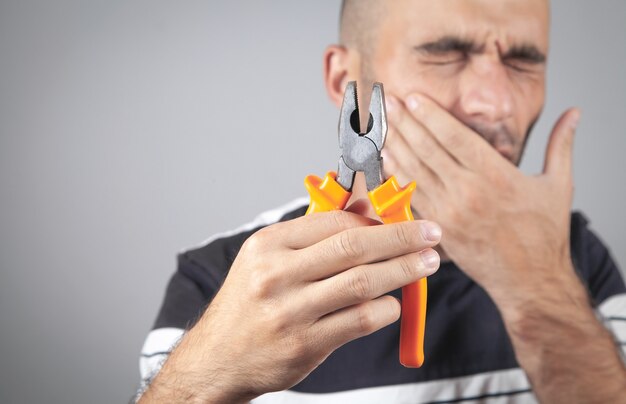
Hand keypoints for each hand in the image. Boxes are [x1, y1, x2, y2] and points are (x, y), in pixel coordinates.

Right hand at [141, 210, 440, 402]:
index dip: (375, 218)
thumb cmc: (248, 305)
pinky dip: (386, 309)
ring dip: (403, 270)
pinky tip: (394, 303)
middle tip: (430, 234)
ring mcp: (290, 311)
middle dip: (400, 237)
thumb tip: (365, 211)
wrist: (217, 358)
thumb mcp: (267, 260)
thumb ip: (314, 237)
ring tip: (426, 263)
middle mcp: (276, 274)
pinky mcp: (305, 344)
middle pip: (353, 246)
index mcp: (268, 245)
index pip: (334, 220)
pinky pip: (360, 320)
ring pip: (362, 282)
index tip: (400, 218)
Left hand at [383, 93, 580, 306]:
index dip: (430, 115)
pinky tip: (386, 161)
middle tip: (387, 101)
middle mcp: (469, 191)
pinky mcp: (440, 228)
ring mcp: (451, 211)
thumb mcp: (559, 185)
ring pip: (416, 171)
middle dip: (405, 123)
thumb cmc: (544, 234)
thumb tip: (574, 113)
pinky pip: (413, 197)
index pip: (455, 136)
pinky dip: (398, 177)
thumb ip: (561, 145)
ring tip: (381, 125)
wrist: (530, 281)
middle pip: (429, 149)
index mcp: (497, 176)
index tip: (412, 98)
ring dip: (396, 146)